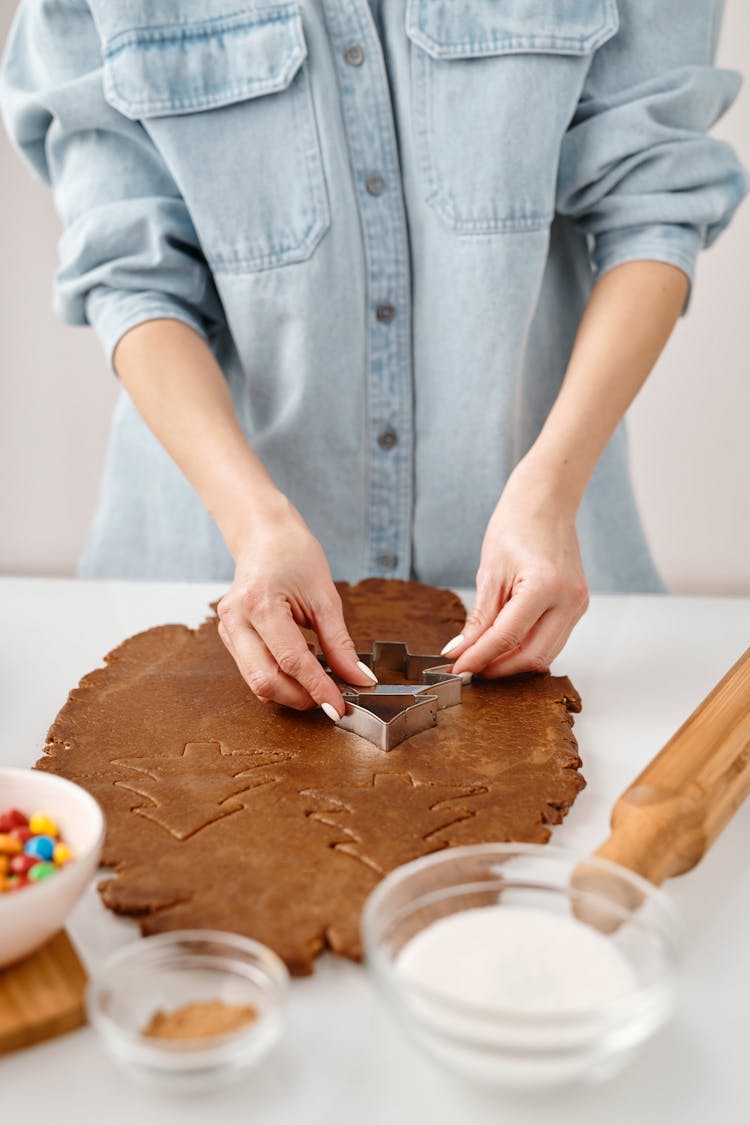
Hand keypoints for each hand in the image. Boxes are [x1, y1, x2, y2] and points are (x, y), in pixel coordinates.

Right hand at [216, 498, 376, 715]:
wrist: (264, 536)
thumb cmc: (294, 555)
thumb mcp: (325, 597)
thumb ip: (340, 644)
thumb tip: (358, 679)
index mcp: (259, 603)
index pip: (291, 661)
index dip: (318, 688)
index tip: (340, 705)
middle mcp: (235, 619)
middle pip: (265, 681)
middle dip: (301, 697)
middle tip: (332, 697)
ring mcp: (226, 629)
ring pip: (256, 682)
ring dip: (290, 690)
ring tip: (317, 675)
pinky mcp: (228, 637)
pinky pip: (253, 671)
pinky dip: (280, 677)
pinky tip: (299, 662)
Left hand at [447, 460, 588, 677]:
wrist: (546, 501)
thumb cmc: (516, 525)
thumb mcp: (490, 572)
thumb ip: (478, 618)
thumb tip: (460, 651)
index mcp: (544, 586)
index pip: (507, 638)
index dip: (479, 658)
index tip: (457, 670)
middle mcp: (568, 600)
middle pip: (531, 656)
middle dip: (498, 669)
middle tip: (469, 670)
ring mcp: (577, 605)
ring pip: (545, 654)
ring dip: (513, 663)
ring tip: (484, 660)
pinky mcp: (577, 606)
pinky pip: (553, 640)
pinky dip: (528, 648)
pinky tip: (505, 645)